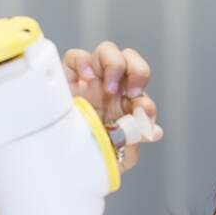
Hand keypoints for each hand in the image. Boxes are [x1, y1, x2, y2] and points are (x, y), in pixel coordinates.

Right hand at [62, 42, 163, 170]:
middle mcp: (108, 89)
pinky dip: (83, 61)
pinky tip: (87, 78)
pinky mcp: (65, 79)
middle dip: (138, 71)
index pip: (143, 94)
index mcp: (123, 105)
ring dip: (114, 65)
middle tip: (131, 93)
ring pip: (107, 51)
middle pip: (130, 60)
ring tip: (108, 88)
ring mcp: (87, 81)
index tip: (143, 114)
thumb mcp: (117, 156)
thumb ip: (135, 140)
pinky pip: (75, 56)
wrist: (61, 163)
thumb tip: (154, 131)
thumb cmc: (90, 158)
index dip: (146, 102)